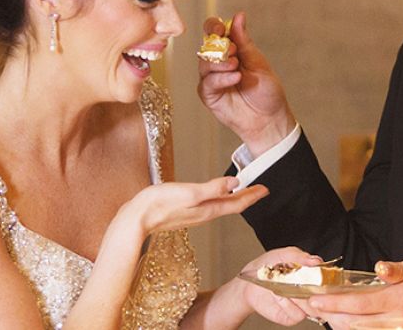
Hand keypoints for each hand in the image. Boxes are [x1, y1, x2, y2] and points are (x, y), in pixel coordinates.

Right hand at [126, 177, 267, 232]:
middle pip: (232, 206)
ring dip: (235, 199)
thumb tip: (235, 183)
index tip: (266, 189)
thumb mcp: (189, 193)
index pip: (237, 203)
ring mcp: (194, 214)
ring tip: (243, 192)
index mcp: (208, 209)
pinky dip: (219, 199)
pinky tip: (215, 197)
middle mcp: (204, 214)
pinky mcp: (184, 212)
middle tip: (260, 190)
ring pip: (222, 206)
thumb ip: (212, 188)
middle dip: (248, 197)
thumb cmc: (159, 204)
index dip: (253, 196)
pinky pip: (210, 206)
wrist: (136, 218)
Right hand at [196, 12, 297, 154]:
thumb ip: (244, 41)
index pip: (213, 31)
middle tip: (233, 51)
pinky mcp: (209, 95)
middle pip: (205, 46)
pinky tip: (235, 78)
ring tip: (236, 66)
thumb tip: (238, 15)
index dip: (213, 27)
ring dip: (219, 63)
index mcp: (229, 50)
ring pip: (204, 64)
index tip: (221, 29)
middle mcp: (217, 62)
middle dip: (217, 46)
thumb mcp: (257, 61)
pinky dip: (220, 79)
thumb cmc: (266, 90)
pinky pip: (208, 83)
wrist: (270, 117)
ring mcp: (212, 79)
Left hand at [238, 247, 323, 325]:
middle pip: (325, 298)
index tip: (323, 275)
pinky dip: (287, 305)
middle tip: (303, 280)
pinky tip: (279, 296)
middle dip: (316, 291)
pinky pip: (297, 315)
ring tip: (285, 286)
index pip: (331, 282)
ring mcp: (302, 306)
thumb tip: (316, 261)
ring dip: (298, 297)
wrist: (248, 284)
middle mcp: (311, 293)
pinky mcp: (292, 317)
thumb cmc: (267, 268)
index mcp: (313, 277)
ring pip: (312, 308)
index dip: (330, 280)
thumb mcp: (283, 255)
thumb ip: (299, 256)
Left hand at [304, 258, 402, 328]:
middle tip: (313, 307)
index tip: (318, 300)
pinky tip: (346, 322)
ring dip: (340, 325)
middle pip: (355, 323)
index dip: (336, 303)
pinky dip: (356, 329)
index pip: (361, 303)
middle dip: (331, 316)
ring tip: (326, 314)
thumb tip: (380, 268)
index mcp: (402, 299)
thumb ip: (398, 270)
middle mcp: (399, 320)